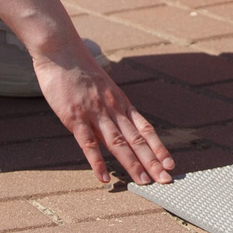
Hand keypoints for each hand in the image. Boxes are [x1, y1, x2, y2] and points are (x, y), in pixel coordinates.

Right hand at [32, 45, 175, 184]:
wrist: (61, 50)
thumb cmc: (79, 70)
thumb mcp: (102, 88)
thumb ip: (110, 108)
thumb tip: (115, 129)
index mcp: (121, 102)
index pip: (145, 129)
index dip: (158, 148)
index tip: (170, 163)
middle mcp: (113, 109)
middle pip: (137, 140)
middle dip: (153, 161)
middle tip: (166, 180)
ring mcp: (95, 113)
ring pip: (118, 143)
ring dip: (133, 164)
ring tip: (144, 182)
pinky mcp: (75, 117)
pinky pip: (88, 144)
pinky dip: (97, 162)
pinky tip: (105, 178)